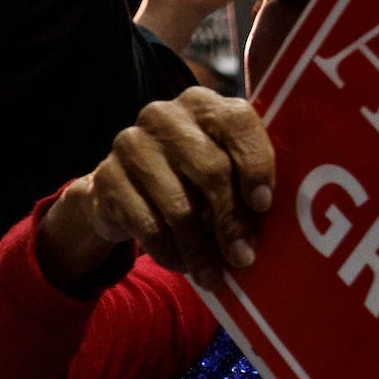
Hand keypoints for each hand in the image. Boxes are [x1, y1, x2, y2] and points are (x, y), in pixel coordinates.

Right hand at [48, 87, 274, 287]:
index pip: (237, 124)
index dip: (255, 165)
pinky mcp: (106, 179)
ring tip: (213, 275)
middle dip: (231, 221)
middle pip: (211, 171)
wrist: (122, 186)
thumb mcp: (221, 165)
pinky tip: (183, 266)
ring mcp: (131, 145)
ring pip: (178, 207)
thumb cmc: (188, 176)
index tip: (263, 205)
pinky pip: (148, 227)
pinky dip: (170, 253)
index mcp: (202, 103)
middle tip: (243, 257)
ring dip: (200, 250)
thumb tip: (272, 222)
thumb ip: (246, 176)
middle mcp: (163, 116)